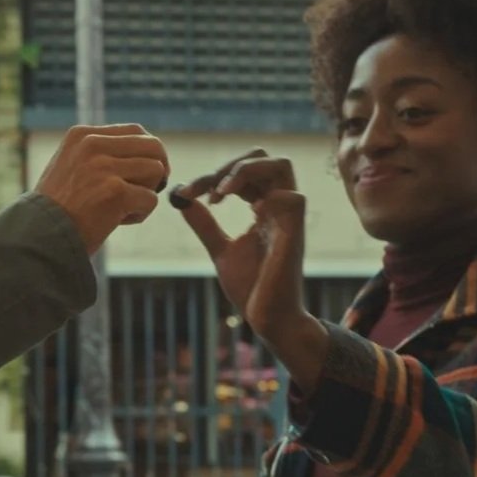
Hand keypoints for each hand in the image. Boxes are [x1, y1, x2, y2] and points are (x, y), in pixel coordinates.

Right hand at [36, 124, 170, 253]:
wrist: (40, 237)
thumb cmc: (58, 209)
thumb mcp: (71, 166)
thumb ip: (100, 153)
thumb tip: (148, 151)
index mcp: (82, 135)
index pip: (135, 130)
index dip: (149, 152)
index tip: (147, 172)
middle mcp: (92, 145)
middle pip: (153, 146)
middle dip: (158, 169)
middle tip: (150, 189)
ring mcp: (103, 168)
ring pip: (156, 171)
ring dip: (147, 193)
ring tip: (125, 209)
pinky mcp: (115, 193)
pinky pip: (150, 199)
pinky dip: (140, 214)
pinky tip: (119, 221)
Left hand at [177, 150, 328, 389]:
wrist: (267, 318)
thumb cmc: (251, 287)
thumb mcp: (220, 249)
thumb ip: (205, 224)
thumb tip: (182, 199)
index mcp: (263, 207)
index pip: (242, 171)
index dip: (211, 175)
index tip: (186, 192)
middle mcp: (278, 206)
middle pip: (262, 158)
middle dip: (228, 166)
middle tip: (207, 191)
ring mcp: (289, 218)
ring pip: (281, 165)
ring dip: (245, 171)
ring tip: (220, 193)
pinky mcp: (295, 235)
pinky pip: (293, 198)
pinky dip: (266, 196)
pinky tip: (247, 213)